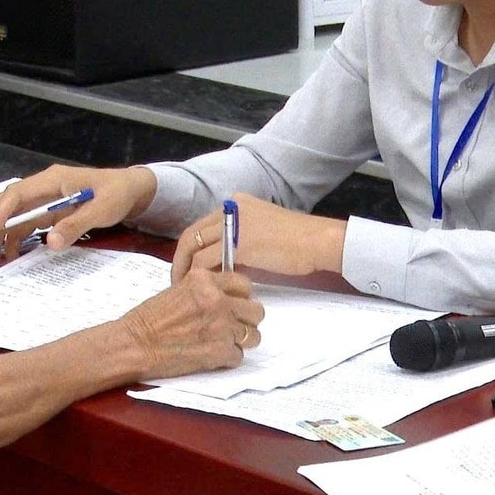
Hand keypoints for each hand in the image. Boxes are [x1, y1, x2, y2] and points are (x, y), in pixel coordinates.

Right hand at [0, 165, 157, 266]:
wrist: (131, 190)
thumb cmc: (117, 194)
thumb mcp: (100, 210)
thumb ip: (76, 225)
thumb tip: (50, 243)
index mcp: (52, 180)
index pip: (17, 193)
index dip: (0, 212)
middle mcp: (43, 188)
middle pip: (8, 204)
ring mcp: (45, 200)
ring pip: (13, 216)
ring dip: (1, 236)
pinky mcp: (49, 211)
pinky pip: (25, 224)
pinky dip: (16, 239)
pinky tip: (13, 255)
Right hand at [118, 268, 265, 379]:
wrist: (134, 344)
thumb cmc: (149, 319)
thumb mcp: (179, 290)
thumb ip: (207, 291)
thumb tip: (229, 298)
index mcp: (206, 280)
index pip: (244, 285)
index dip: (242, 298)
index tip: (234, 306)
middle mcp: (218, 300)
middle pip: (256, 311)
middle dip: (246, 320)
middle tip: (232, 327)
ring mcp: (221, 326)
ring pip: (253, 336)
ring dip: (240, 341)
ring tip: (222, 343)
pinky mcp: (219, 351)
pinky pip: (238, 356)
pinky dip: (227, 359)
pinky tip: (210, 356)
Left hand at [169, 193, 345, 282]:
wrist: (317, 242)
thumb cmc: (298, 242)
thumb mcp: (262, 232)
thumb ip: (240, 240)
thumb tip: (223, 262)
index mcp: (236, 205)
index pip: (202, 226)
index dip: (190, 249)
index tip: (187, 268)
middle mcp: (231, 210)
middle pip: (191, 234)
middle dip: (181, 259)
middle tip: (177, 281)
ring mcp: (233, 225)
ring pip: (194, 247)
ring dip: (186, 270)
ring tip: (186, 289)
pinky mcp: (239, 244)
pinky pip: (207, 261)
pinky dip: (201, 275)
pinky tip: (203, 289)